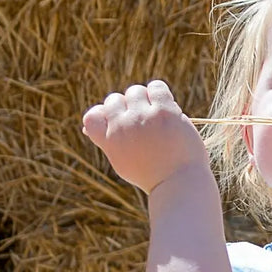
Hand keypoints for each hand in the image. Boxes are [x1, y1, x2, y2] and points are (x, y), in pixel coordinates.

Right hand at [81, 80, 208, 192]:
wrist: (180, 184)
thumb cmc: (152, 175)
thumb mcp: (122, 161)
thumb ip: (107, 140)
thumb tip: (91, 121)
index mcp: (109, 141)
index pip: (92, 117)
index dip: (105, 116)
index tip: (121, 125)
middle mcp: (122, 127)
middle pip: (114, 100)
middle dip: (128, 109)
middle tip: (145, 126)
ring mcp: (143, 118)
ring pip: (135, 92)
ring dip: (146, 101)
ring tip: (158, 118)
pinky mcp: (164, 112)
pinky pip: (156, 87)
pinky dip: (160, 94)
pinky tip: (168, 109)